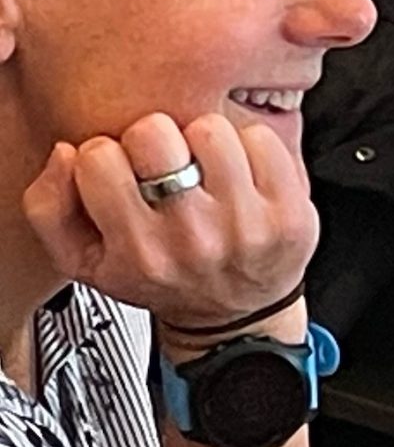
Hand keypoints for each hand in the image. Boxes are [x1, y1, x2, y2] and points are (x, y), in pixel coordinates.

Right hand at [21, 112, 318, 333]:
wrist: (238, 317)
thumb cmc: (164, 278)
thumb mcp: (86, 263)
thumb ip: (52, 208)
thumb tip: (68, 153)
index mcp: (136, 250)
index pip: (98, 159)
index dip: (106, 154)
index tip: (122, 171)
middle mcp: (191, 239)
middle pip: (154, 134)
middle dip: (154, 139)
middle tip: (166, 163)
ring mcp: (245, 225)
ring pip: (211, 129)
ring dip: (204, 140)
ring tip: (205, 167)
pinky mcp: (289, 212)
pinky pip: (262, 139)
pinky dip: (250, 145)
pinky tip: (242, 173)